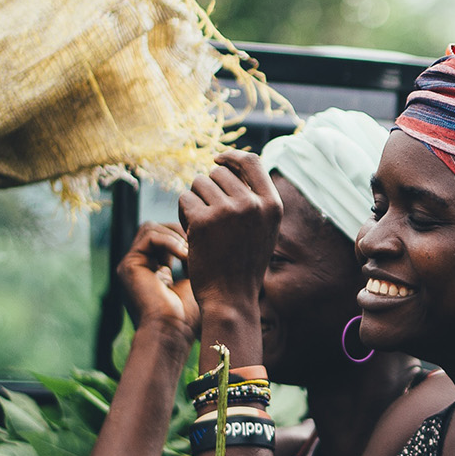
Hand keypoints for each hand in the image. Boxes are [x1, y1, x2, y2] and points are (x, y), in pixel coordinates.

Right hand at [117, 221, 199, 339]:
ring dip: (175, 235)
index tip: (206, 242)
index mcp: (156, 271)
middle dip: (180, 230)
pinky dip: (170, 241)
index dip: (185, 235)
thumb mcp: (196, 280)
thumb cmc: (189, 316)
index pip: (166, 238)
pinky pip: (149, 236)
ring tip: (191, 252)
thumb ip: (194, 258)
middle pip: (157, 228)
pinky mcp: (129, 265)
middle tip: (198, 243)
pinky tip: (184, 254)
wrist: (172, 333)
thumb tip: (202, 235)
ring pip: (151, 228)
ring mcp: (132, 265)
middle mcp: (141, 266)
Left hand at [179, 150, 282, 308]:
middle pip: (219, 172)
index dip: (232, 156)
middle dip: (208, 188)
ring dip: (194, 200)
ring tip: (202, 227)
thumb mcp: (263, 229)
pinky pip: (184, 199)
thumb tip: (232, 166)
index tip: (217, 160)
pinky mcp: (203, 221)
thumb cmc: (243, 265)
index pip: (252, 161)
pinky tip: (192, 233)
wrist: (230, 298)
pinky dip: (183, 213)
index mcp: (272, 205)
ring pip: (198, 183)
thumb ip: (255, 199)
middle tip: (208, 214)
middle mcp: (252, 204)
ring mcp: (228, 211)